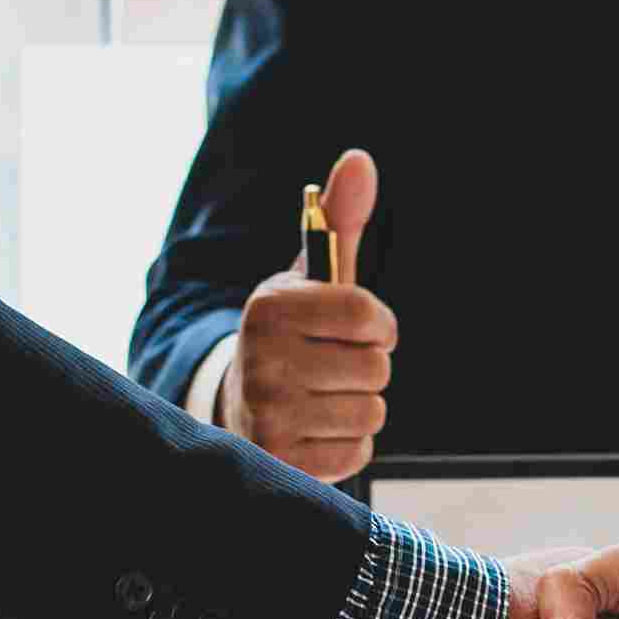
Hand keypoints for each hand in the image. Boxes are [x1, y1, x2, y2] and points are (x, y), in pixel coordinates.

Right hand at [222, 148, 391, 481]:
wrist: (238, 406)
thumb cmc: (293, 335)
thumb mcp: (312, 280)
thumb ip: (339, 222)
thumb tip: (359, 158)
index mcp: (270, 307)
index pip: (367, 315)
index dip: (380, 325)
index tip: (366, 328)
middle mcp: (262, 358)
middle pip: (376, 368)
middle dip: (367, 368)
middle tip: (332, 366)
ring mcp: (267, 413)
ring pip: (371, 412)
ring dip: (360, 406)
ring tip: (324, 397)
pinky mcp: (280, 460)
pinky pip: (357, 453)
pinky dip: (348, 444)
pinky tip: (317, 429)